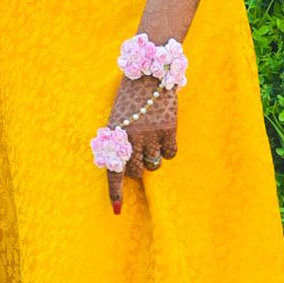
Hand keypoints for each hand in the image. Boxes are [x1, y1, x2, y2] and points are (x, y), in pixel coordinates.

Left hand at [102, 73, 178, 212]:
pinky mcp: (168, 129)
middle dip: (138, 166)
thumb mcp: (118, 117)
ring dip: (153, 157)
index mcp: (114, 134)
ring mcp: (150, 134)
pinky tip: (165, 133)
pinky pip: (170, 154)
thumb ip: (121, 141)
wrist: (149, 72)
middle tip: (141, 148)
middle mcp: (131, 137)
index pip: (113, 169)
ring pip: (154, 164)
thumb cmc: (131, 97)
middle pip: (137, 171)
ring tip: (152, 136)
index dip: (115, 191)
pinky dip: (168, 149)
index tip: (117, 210)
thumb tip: (128, 169)